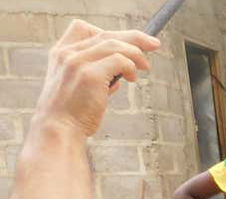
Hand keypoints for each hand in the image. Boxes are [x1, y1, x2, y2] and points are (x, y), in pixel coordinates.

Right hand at [33, 20, 159, 138]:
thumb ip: (95, 76)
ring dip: (136, 54)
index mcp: (60, 54)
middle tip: (154, 44)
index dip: (107, 32)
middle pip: (106, 34)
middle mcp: (67, 53)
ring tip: (145, 66)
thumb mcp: (78, 87)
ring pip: (115, 44)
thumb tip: (120, 75)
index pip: (83, 28)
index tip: (125, 41)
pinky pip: (120, 60)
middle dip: (134, 37)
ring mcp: (77, 62)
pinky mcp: (90, 75)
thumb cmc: (71, 114)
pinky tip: (132, 79)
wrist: (59, 130)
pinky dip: (132, 67)